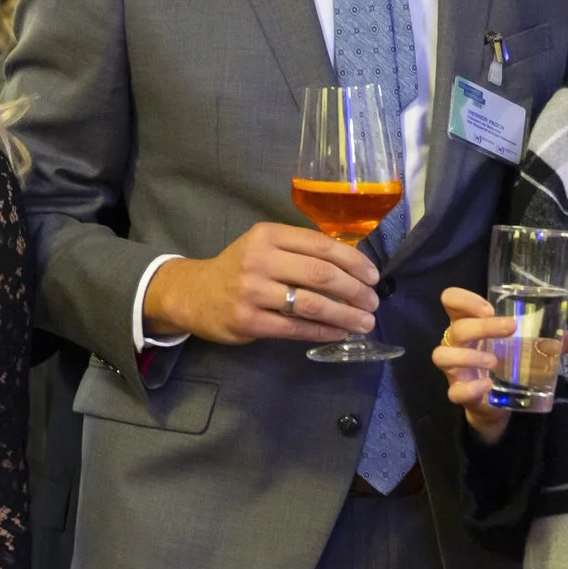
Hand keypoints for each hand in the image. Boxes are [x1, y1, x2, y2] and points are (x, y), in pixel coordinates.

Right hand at [143, 222, 379, 345]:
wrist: (194, 294)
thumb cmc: (238, 269)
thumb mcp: (264, 246)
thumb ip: (300, 250)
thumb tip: (353, 265)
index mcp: (268, 235)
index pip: (322, 245)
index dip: (354, 262)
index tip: (373, 276)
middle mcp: (259, 259)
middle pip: (321, 274)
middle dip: (355, 290)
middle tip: (372, 302)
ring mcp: (252, 291)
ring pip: (312, 304)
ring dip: (345, 315)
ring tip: (364, 322)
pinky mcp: (249, 321)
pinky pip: (296, 327)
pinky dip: (323, 331)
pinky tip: (339, 333)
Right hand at [432, 287, 567, 444]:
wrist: (495, 405)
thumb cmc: (505, 365)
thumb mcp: (524, 350)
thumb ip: (546, 343)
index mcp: (469, 325)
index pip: (451, 301)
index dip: (463, 299)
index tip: (489, 308)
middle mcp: (456, 344)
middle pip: (455, 328)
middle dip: (482, 326)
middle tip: (510, 328)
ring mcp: (454, 370)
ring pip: (442, 355)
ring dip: (468, 356)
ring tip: (494, 361)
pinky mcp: (459, 392)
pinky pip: (454, 391)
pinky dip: (470, 388)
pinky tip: (488, 386)